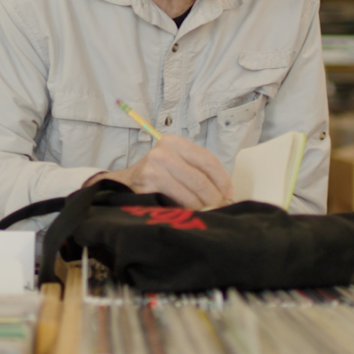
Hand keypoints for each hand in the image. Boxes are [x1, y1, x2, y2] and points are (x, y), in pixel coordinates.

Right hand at [84, 134, 232, 209]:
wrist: (123, 185)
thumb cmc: (156, 176)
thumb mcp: (175, 164)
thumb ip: (196, 170)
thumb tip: (225, 191)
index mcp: (175, 142)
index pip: (208, 160)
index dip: (222, 179)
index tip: (229, 193)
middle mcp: (164, 150)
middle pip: (201, 177)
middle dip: (214, 196)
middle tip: (219, 206)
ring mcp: (155, 166)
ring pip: (193, 191)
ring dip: (202, 204)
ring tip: (203, 209)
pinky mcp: (149, 182)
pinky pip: (179, 200)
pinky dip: (188, 208)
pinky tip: (188, 210)